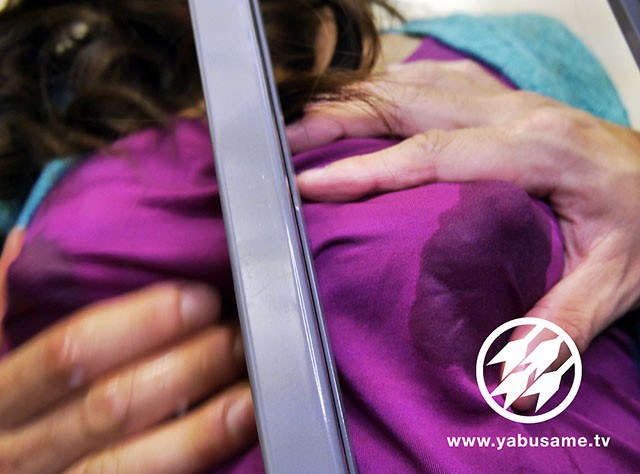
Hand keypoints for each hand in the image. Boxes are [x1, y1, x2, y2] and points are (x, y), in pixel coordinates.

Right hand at [0, 274, 254, 472]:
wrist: (7, 465)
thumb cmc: (8, 407)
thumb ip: (10, 309)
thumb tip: (26, 243)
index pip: (71, 352)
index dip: (143, 323)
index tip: (199, 300)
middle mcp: (18, 450)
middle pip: (112, 407)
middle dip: (188, 369)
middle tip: (241, 339)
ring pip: (132, 464)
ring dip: (203, 428)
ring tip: (252, 395)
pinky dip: (194, 462)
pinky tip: (233, 438)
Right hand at [290, 60, 639, 355]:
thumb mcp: (618, 278)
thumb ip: (562, 322)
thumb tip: (511, 376)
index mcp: (540, 149)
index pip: (432, 154)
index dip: (364, 168)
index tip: (310, 184)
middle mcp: (518, 111)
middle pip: (408, 101)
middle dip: (338, 119)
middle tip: (285, 143)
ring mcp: (510, 100)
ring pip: (415, 82)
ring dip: (356, 99)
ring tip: (306, 123)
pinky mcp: (506, 103)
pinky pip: (433, 82)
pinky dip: (388, 90)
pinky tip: (366, 105)